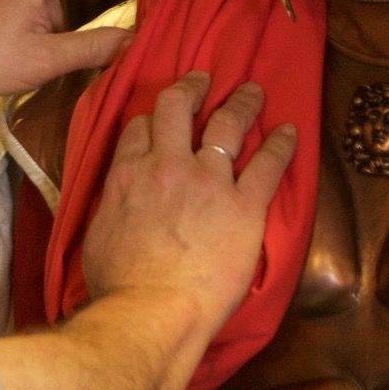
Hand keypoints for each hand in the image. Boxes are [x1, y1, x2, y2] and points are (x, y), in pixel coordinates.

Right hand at [81, 72, 297, 335]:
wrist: (150, 310)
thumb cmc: (117, 285)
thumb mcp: (98, 234)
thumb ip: (113, 207)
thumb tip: (120, 205)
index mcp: (128, 174)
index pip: (140, 127)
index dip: (152, 119)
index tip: (161, 119)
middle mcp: (167, 166)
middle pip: (178, 109)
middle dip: (191, 88)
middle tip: (203, 79)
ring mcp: (208, 182)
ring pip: (226, 124)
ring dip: (241, 103)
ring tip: (252, 91)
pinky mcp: (244, 205)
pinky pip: (267, 165)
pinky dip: (280, 144)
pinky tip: (290, 131)